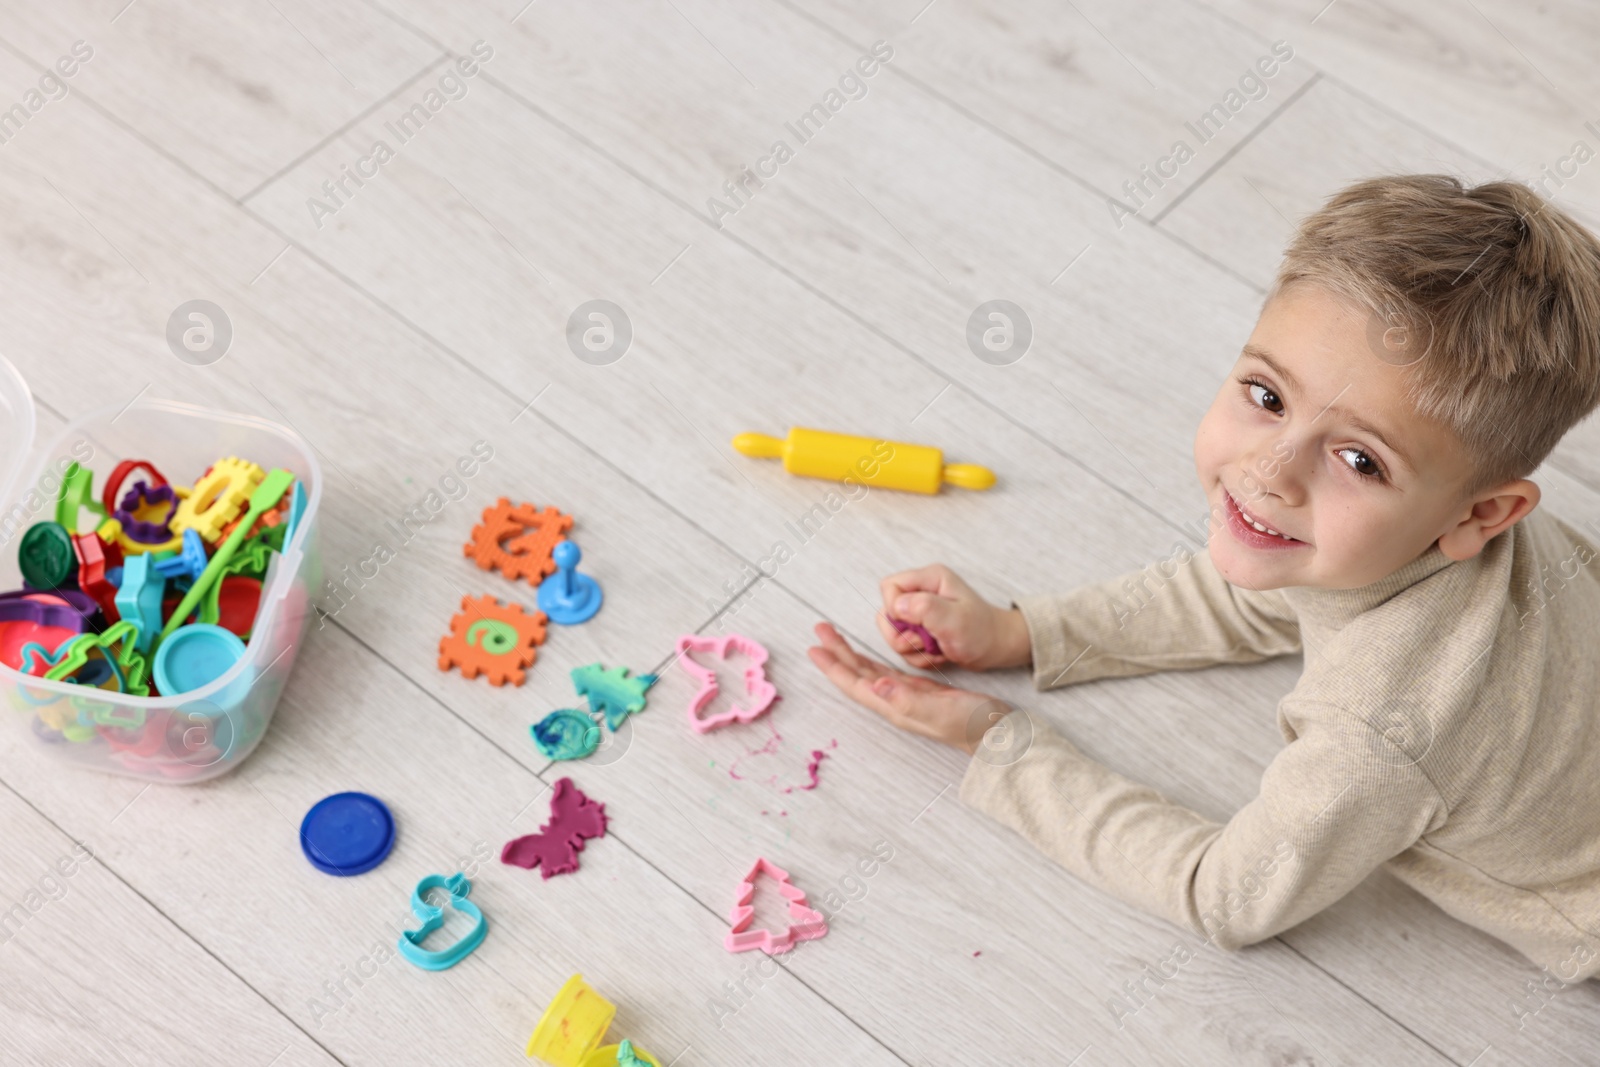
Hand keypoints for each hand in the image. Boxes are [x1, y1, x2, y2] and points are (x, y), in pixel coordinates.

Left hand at [808, 622, 1012, 753]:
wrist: (999, 735)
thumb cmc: (974, 724)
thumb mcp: (941, 711)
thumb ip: (907, 700)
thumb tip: (875, 686)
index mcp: (895, 707)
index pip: (856, 685)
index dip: (833, 667)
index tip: (814, 647)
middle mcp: (896, 704)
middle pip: (857, 676)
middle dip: (836, 654)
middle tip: (819, 629)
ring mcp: (907, 698)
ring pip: (869, 673)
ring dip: (849, 655)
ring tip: (833, 638)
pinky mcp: (920, 693)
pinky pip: (886, 673)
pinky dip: (872, 661)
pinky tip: (866, 656)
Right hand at [876, 564, 1031, 671]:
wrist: (998, 648)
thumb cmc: (983, 632)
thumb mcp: (956, 620)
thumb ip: (925, 608)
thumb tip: (897, 605)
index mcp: (930, 579)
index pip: (889, 587)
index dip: (894, 609)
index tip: (915, 625)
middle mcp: (922, 592)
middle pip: (887, 613)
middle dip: (902, 636)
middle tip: (927, 642)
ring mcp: (920, 611)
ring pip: (893, 633)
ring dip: (913, 649)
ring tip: (937, 648)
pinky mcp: (920, 628)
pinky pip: (904, 646)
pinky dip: (919, 656)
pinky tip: (939, 654)